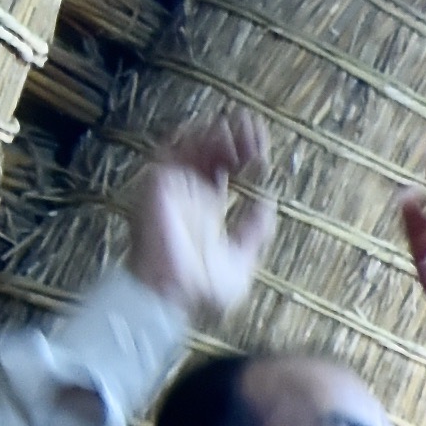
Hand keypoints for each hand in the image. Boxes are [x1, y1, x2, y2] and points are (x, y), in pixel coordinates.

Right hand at [132, 106, 277, 327]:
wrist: (174, 296)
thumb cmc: (200, 288)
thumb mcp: (242, 258)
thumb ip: (254, 229)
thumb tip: (267, 202)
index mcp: (208, 206)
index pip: (225, 168)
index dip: (243, 154)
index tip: (261, 149)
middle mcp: (189, 191)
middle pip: (211, 151)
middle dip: (234, 137)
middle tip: (253, 129)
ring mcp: (173, 185)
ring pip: (192, 144)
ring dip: (217, 133)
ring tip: (241, 128)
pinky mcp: (158, 183)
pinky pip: (169, 150)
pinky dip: (192, 138)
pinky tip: (216, 137)